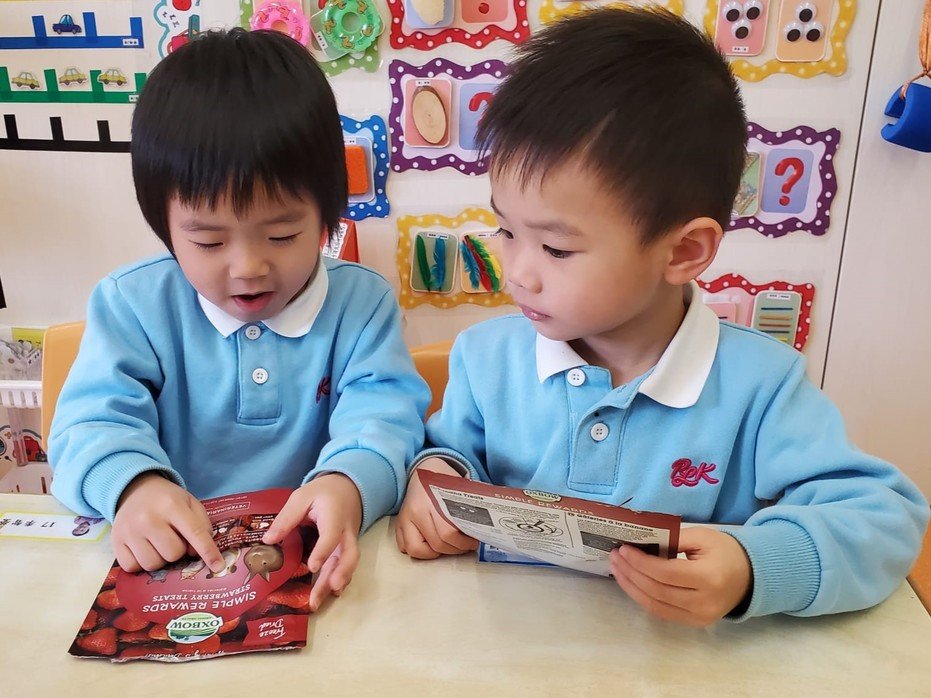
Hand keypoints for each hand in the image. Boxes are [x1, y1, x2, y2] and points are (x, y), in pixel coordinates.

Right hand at [112, 472, 224, 574]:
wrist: (135, 490)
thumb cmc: (168, 500)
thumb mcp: (190, 503)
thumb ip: (201, 525)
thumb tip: (197, 553)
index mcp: (172, 505)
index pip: (195, 533)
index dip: (208, 552)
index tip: (218, 566)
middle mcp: (148, 518)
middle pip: (173, 553)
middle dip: (179, 551)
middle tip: (174, 539)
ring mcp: (129, 531)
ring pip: (153, 564)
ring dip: (161, 559)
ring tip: (158, 544)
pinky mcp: (115, 542)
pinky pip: (132, 568)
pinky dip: (141, 563)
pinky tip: (144, 548)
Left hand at [263, 473, 362, 610]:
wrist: (348, 488)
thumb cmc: (322, 493)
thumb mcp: (302, 496)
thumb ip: (287, 517)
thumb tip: (267, 540)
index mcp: (334, 516)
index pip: (332, 535)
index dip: (324, 550)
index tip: (312, 566)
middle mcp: (346, 532)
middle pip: (349, 554)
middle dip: (340, 573)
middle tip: (329, 589)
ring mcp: (349, 542)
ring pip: (348, 564)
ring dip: (336, 583)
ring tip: (318, 602)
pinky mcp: (347, 549)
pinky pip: (347, 566)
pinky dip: (340, 581)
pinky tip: (328, 595)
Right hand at [395, 457, 478, 559]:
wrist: (423, 469)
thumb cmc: (444, 480)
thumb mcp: (458, 489)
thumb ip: (466, 508)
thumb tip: (482, 528)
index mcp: (431, 502)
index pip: (447, 533)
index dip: (463, 543)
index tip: (473, 542)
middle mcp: (415, 512)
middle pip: (436, 544)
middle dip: (455, 549)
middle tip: (466, 546)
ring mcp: (404, 519)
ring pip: (415, 550)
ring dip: (435, 554)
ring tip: (448, 547)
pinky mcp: (398, 524)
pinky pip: (403, 547)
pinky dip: (419, 550)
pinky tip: (431, 544)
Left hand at [609, 526, 751, 626]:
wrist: (750, 576)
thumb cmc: (725, 551)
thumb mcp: (702, 537)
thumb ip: (673, 539)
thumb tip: (640, 542)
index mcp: (709, 578)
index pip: (665, 573)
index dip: (640, 563)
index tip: (623, 549)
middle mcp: (704, 603)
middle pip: (656, 591)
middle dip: (631, 573)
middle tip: (615, 557)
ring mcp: (699, 617)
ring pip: (655, 606)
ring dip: (631, 588)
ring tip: (617, 569)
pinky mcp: (694, 623)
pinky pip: (662, 612)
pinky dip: (643, 598)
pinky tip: (631, 583)